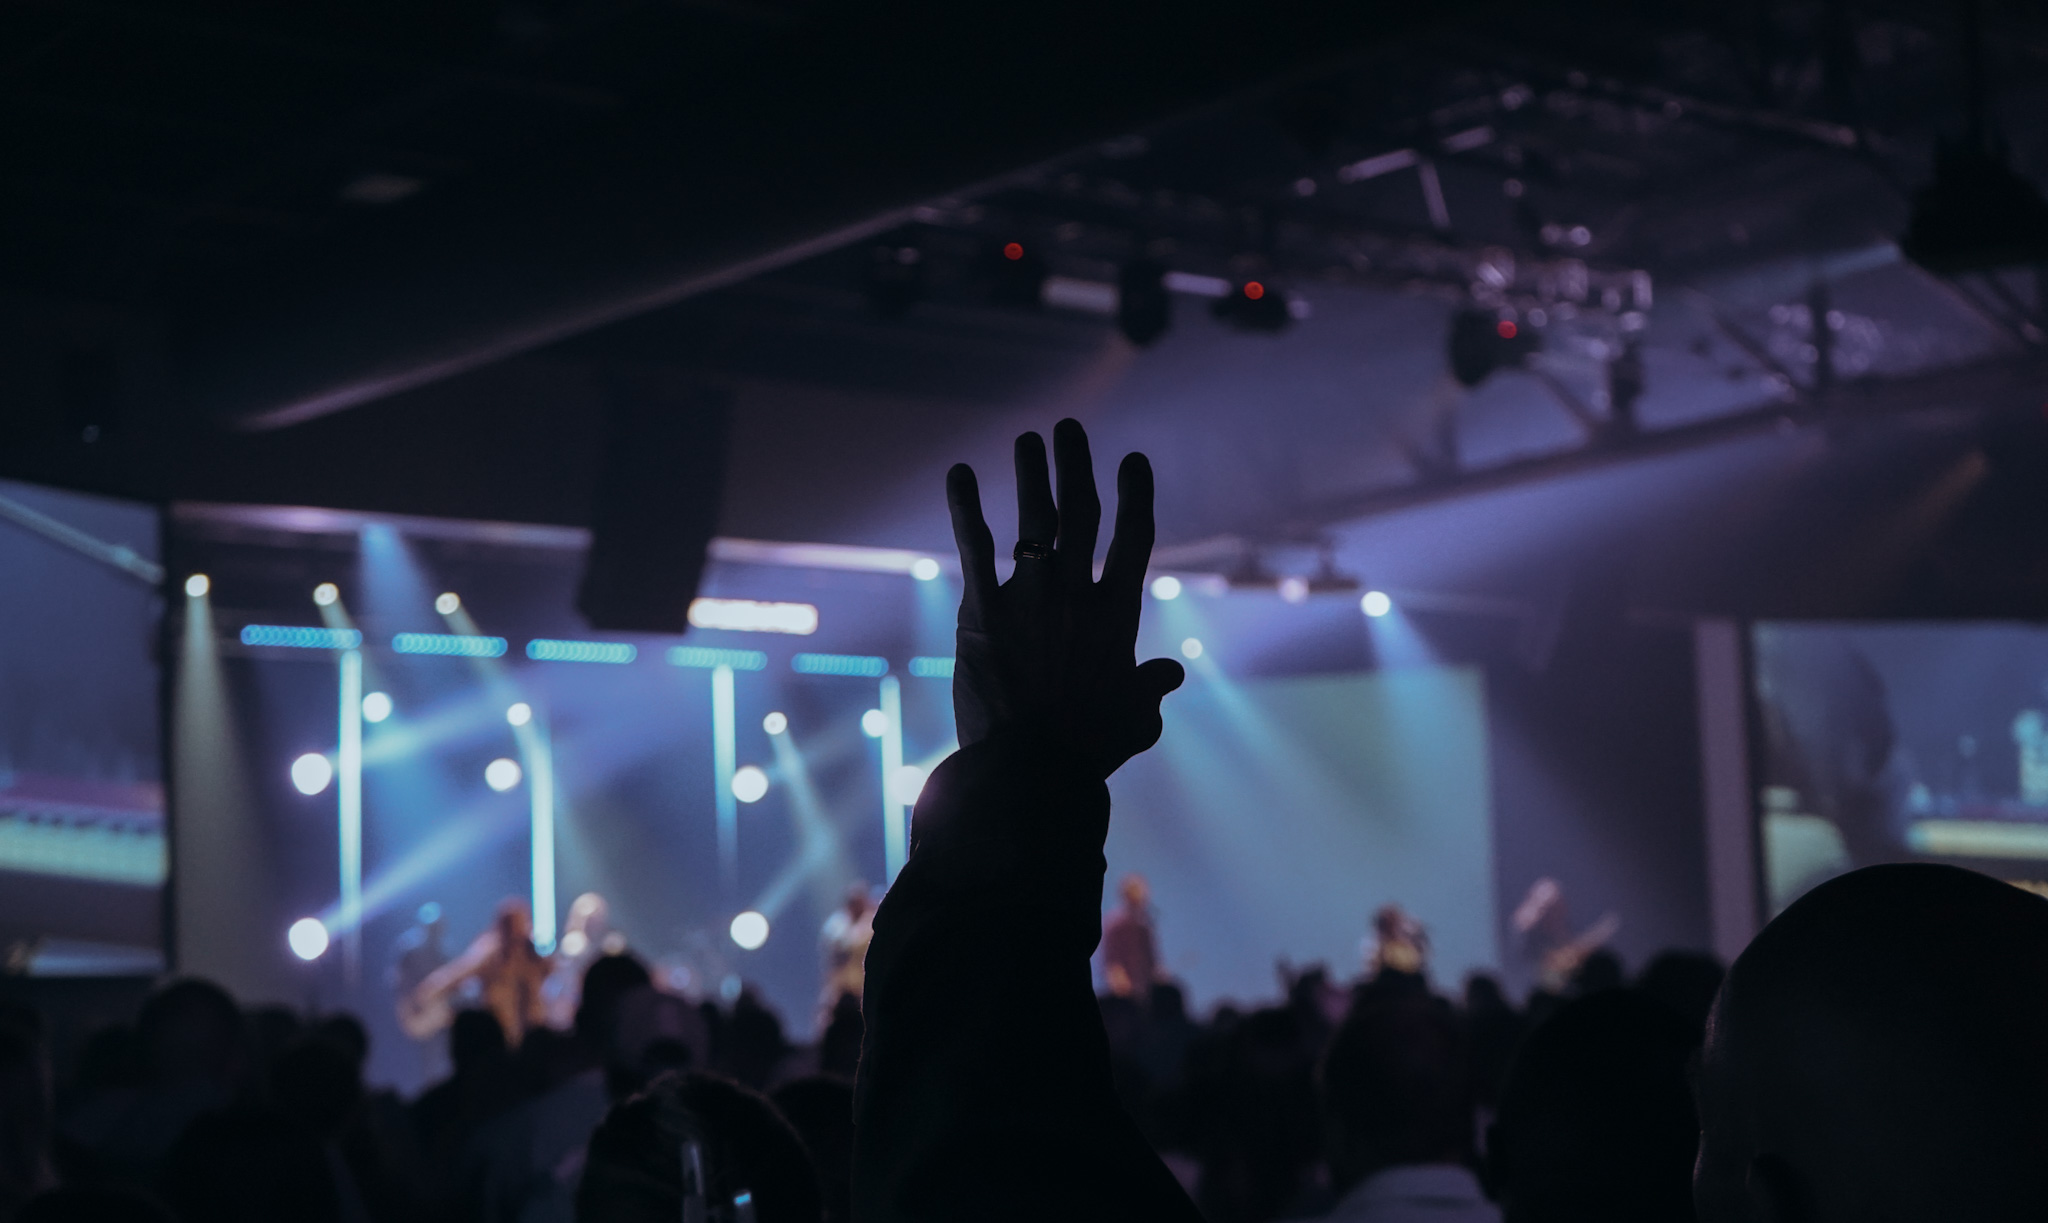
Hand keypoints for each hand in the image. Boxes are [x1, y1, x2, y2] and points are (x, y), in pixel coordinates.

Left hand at [946, 418, 1184, 778]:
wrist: (1030, 768)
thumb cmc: (1088, 750)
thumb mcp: (1135, 720)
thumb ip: (1152, 690)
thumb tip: (1171, 675)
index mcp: (1117, 614)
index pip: (1133, 538)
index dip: (1134, 494)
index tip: (1133, 460)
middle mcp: (1076, 593)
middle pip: (1080, 512)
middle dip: (1076, 465)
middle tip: (1070, 428)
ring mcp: (1028, 597)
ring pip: (1032, 519)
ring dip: (1030, 474)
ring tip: (1028, 439)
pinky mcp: (981, 611)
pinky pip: (974, 547)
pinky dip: (965, 507)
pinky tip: (958, 473)